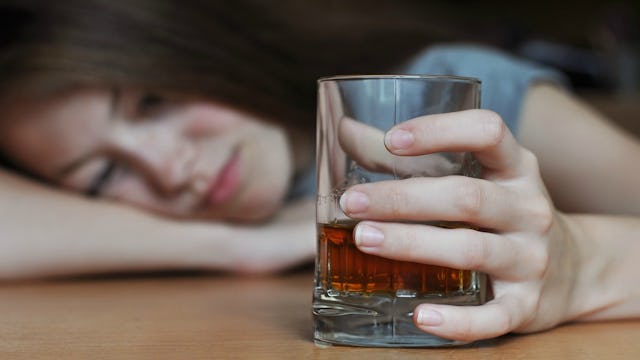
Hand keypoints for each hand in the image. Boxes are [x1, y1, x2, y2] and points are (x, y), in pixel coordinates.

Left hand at [339, 109, 578, 341]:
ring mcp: (531, 259)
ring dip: (413, 244)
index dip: (440, 130)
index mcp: (516, 168)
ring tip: (364, 240)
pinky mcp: (527, 305)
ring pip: (471, 250)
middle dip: (404, 199)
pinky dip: (458, 320)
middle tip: (353, 203)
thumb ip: (415, 155)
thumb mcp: (476, 175)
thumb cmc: (502, 214)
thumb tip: (345, 130)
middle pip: (466, 197)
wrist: (573, 270)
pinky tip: (420, 315)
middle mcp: (528, 209)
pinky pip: (494, 317)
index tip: (391, 139)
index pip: (488, 132)